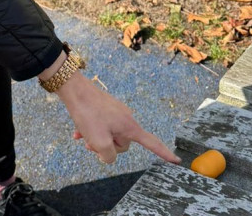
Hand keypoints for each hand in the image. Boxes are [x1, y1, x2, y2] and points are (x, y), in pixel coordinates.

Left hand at [46, 62, 179, 165]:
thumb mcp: (98, 142)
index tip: (176, 160)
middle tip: (91, 142)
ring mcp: (116, 113)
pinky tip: (78, 132)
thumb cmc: (88, 114)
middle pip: (123, 144)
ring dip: (96, 139)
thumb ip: (108, 156)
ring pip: (109, 136)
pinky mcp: (106, 110)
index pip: (151, 143)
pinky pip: (102, 127)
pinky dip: (92, 131)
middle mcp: (126, 118)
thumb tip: (108, 155)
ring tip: (82, 135)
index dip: (163, 153)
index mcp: (129, 126)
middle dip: (107, 147)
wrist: (75, 90)